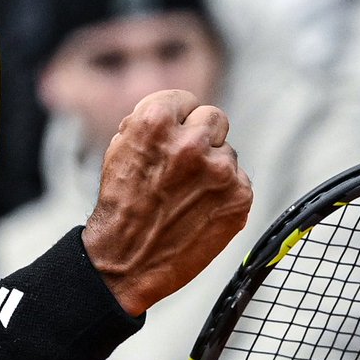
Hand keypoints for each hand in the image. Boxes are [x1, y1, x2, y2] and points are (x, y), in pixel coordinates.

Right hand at [82, 90, 251, 315]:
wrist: (127, 260)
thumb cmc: (121, 202)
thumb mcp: (121, 147)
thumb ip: (152, 124)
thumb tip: (180, 114)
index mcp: (155, 121)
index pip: (185, 100)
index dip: (177, 118)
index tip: (173, 134)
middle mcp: (190, 140)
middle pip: (214, 118)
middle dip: (201, 136)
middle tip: (184, 162)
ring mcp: (219, 169)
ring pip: (227, 152)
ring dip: (212, 166)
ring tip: (187, 194)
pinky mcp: (239, 196)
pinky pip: (239, 180)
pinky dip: (224, 192)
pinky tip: (201, 209)